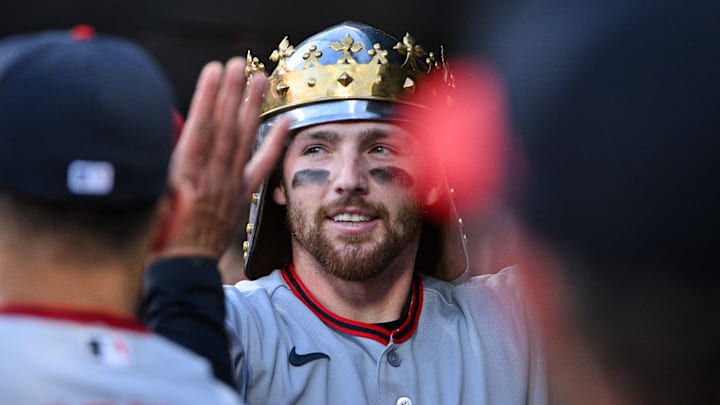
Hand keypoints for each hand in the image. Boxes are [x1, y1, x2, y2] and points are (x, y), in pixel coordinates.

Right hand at [158, 57, 289, 258]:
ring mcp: (229, 186)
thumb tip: (174, 132)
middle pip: (224, 128)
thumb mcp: (150, 198)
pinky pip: (261, 167)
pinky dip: (274, 144)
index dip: (207, 98)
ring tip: (261, 80)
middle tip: (240, 64)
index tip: (214, 71)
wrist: (182, 268)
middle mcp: (211, 177)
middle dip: (232, 93)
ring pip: (242, 140)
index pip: (199, 128)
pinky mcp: (241, 196)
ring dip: (251, 108)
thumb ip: (164, 166)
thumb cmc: (157, 235)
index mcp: (184, 176)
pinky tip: (284, 122)